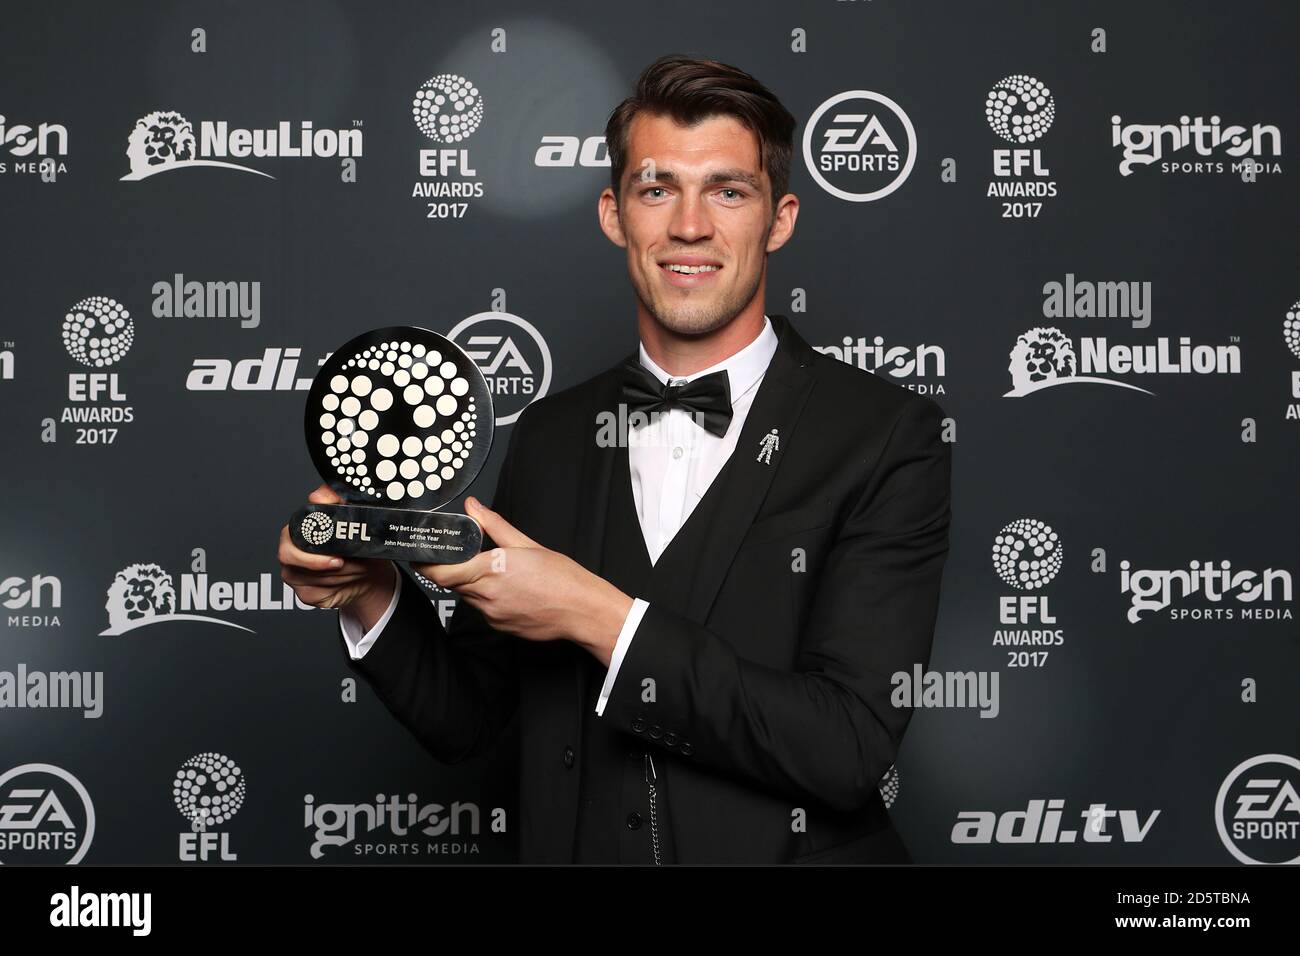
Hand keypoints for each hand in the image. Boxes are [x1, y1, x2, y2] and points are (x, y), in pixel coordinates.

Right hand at [278, 484, 394, 623]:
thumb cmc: (355, 543)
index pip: (289, 536)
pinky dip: (337, 587)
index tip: (334, 553)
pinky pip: (316, 593)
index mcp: (297, 531)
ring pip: (310, 577)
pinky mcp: (304, 593)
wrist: (369, 571)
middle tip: (342, 563)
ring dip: (338, 574)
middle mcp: (291, 552)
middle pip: (291, 559)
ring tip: (354, 567)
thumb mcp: (352, 516)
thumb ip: (335, 499)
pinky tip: (347, 579)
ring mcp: (295, 575)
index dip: (309, 545)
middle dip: (321, 564)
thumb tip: (319, 495)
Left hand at [414, 497, 631, 664]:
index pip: (442, 572)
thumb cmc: (562, 578)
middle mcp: (487, 596)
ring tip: (498, 573)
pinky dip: (488, 598)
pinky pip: (483, 610)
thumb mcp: (527, 544)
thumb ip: (494, 526)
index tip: (420, 556)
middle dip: (453, 570)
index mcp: (491, 570)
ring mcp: (492, 615)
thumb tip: (473, 508)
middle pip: (452, 583)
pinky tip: (509, 590)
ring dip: (472, 584)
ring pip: (468, 596)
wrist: (582, 611)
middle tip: (463, 557)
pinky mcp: (500, 627)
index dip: (426, 565)